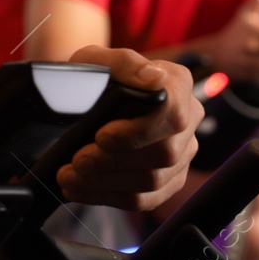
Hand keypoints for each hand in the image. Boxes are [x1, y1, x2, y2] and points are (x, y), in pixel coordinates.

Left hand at [56, 46, 202, 210]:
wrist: (86, 95)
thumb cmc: (95, 75)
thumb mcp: (98, 60)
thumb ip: (125, 64)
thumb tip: (154, 78)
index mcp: (178, 84)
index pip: (171, 115)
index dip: (136, 132)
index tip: (100, 136)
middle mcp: (188, 119)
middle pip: (163, 154)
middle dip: (113, 162)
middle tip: (77, 161)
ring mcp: (182, 153)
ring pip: (153, 181)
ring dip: (105, 183)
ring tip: (70, 177)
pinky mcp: (168, 179)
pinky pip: (145, 199)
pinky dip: (108, 197)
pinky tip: (81, 189)